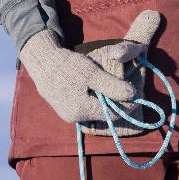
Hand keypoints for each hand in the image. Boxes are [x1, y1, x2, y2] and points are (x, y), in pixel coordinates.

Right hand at [19, 10, 161, 127]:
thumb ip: (112, 86)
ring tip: (108, 85)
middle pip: (103, 114)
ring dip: (103, 100)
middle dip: (115, 102)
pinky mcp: (63, 110)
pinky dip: (92, 99)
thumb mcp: (93, 73)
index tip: (136, 93)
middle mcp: (75, 118)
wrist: (42, 61)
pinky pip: (84, 108)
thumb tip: (133, 95)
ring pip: (94, 111)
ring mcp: (67, 115)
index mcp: (82, 110)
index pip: (113, 114)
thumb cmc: (68, 65)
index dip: (127, 104)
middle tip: (123, 87)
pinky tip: (94, 87)